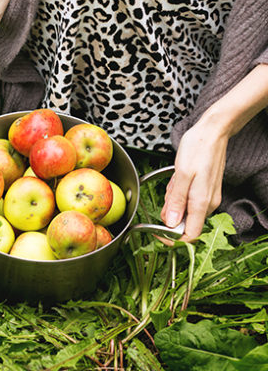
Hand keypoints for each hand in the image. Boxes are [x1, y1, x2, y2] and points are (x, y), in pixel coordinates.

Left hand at [161, 121, 227, 240]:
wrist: (212, 132)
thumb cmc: (198, 148)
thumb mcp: (181, 173)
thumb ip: (176, 200)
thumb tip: (170, 224)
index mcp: (201, 203)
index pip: (189, 235)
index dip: (172, 238)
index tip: (156, 231)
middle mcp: (207, 204)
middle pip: (184, 222)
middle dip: (170, 210)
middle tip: (169, 189)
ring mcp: (208, 197)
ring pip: (185, 208)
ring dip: (174, 197)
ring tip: (176, 179)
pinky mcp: (206, 190)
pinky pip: (189, 198)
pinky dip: (179, 190)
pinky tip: (179, 177)